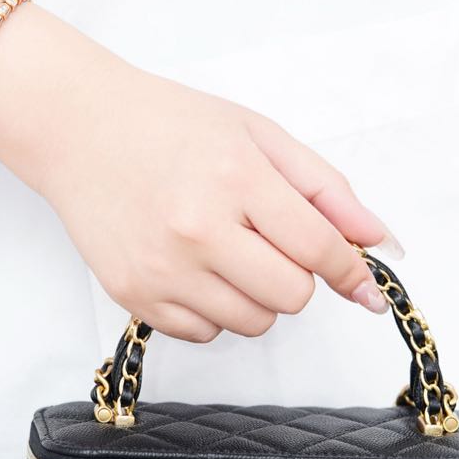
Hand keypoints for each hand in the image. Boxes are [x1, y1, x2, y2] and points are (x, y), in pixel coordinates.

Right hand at [30, 39, 400, 341]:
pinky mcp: (133, 295)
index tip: (366, 287)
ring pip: (253, 323)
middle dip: (296, 277)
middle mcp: (198, 228)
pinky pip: (206, 333)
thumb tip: (380, 243)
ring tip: (228, 252)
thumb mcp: (258, 135)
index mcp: (236, 177)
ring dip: (256, 296)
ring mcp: (162, 267)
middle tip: (268, 242)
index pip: (318, 248)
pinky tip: (194, 268)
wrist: (79, 129)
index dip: (350, 271)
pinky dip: (214, 310)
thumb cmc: (172, 125)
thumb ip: (325, 190)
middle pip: (291, 297)